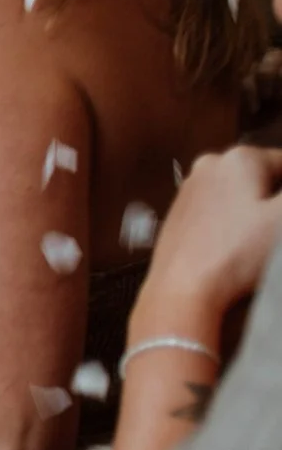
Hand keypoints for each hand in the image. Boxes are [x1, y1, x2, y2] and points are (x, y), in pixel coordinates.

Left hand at [130, 146, 281, 335]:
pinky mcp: (178, 216)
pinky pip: (219, 212)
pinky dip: (235, 223)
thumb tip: (281, 199)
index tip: (281, 223)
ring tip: (261, 242)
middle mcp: (208, 166)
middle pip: (263, 178)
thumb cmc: (239, 252)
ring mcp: (188, 191)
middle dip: (276, 200)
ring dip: (257, 212)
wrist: (182, 290)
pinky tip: (238, 247)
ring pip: (241, 195)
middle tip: (274, 232)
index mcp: (240, 158)